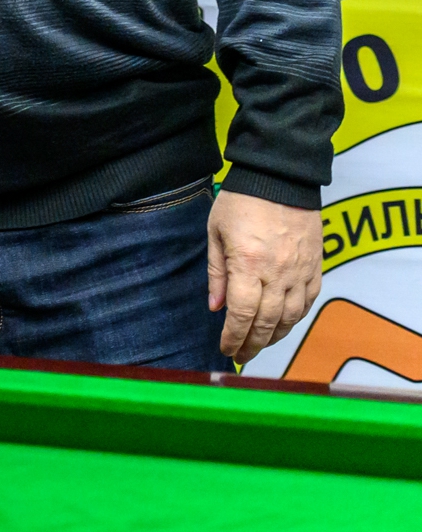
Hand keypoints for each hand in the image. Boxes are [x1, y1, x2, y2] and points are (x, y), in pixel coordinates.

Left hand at [209, 190, 322, 363]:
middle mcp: (277, 273)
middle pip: (267, 322)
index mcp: (248, 264)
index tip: (226, 349)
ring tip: (260, 343)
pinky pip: (308, 301)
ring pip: (291, 317)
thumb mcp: (215, 232)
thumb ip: (216, 272)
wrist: (280, 177)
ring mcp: (300, 271)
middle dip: (253, 343)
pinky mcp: (316, 266)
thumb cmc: (241, 201)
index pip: (241, 314)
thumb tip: (215, 307)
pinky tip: (284, 324)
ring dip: (275, 336)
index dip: (233, 336)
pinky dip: (296, 318)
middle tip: (241, 355)